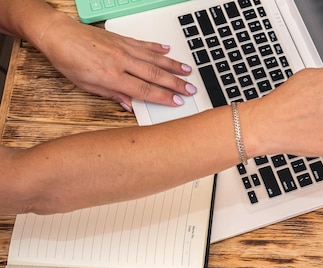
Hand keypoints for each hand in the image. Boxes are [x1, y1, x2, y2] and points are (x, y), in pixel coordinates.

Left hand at [37, 13, 195, 109]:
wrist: (58, 35)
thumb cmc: (68, 60)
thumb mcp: (87, 86)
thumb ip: (111, 94)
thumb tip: (129, 104)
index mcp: (112, 77)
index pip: (144, 90)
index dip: (163, 97)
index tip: (177, 101)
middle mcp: (120, 61)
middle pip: (154, 75)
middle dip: (175, 83)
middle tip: (191, 89)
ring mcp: (123, 48)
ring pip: (154, 58)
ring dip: (172, 65)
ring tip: (187, 71)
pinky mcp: (121, 38)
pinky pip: (144, 44)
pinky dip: (157, 47)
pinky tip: (168, 50)